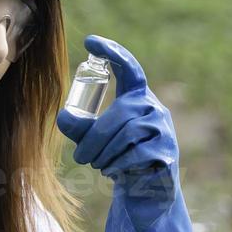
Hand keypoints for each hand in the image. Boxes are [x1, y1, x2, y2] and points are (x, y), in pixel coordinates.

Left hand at [56, 34, 178, 231]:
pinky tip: (115, 172)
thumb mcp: (94, 140)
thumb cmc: (118, 157)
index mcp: (137, 97)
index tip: (90, 41)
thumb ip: (78, 128)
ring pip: (128, 134)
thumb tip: (63, 117)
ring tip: (98, 165)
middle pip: (120, 113)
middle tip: (80, 157)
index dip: (112, 52)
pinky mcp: (167, 152)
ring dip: (105, 153)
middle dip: (95, 137)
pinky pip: (137, 154)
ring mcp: (164, 130)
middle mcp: (154, 108)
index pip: (129, 68)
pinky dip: (119, 165)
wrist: (146, 191)